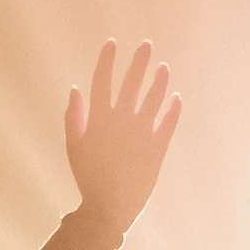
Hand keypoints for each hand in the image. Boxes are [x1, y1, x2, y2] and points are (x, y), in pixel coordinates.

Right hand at [64, 40, 181, 234]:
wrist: (109, 206)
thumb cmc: (88, 176)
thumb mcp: (73, 145)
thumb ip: (73, 116)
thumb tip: (75, 89)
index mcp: (99, 118)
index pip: (103, 80)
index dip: (107, 59)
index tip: (112, 43)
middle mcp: (123, 119)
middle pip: (132, 82)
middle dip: (140, 61)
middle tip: (147, 44)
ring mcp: (143, 132)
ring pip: (155, 98)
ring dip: (160, 80)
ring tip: (164, 67)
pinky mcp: (158, 147)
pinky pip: (169, 122)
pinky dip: (173, 108)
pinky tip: (176, 97)